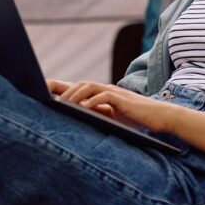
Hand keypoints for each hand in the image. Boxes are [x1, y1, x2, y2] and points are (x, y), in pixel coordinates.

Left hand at [46, 79, 178, 133]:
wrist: (160, 116)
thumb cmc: (136, 119)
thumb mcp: (113, 118)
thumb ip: (98, 115)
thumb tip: (78, 120)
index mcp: (102, 94)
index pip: (78, 88)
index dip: (61, 88)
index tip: (44, 92)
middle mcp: (106, 89)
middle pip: (79, 84)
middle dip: (61, 87)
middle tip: (44, 93)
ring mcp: (114, 93)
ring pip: (88, 87)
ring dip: (74, 94)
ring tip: (60, 103)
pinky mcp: (122, 99)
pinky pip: (104, 96)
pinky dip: (91, 101)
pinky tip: (82, 108)